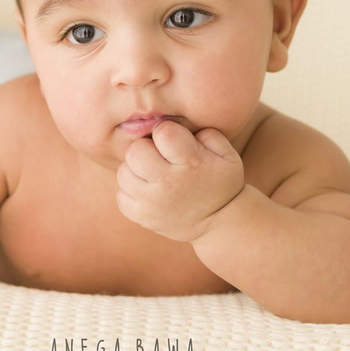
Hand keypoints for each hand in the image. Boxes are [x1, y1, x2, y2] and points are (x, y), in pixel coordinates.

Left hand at [116, 120, 245, 242]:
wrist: (219, 224)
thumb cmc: (221, 183)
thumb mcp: (228, 156)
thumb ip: (206, 133)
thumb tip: (179, 126)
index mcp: (190, 163)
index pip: (163, 132)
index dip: (168, 133)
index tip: (176, 144)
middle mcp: (167, 183)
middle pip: (135, 151)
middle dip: (146, 149)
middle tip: (159, 158)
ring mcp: (151, 203)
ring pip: (123, 172)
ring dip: (136, 170)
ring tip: (153, 174)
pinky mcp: (141, 217)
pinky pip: (121, 196)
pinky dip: (131, 192)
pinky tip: (148, 191)